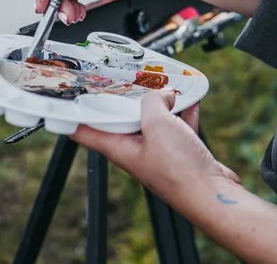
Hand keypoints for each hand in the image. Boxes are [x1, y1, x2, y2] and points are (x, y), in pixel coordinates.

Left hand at [71, 89, 240, 207]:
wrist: (212, 195)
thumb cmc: (180, 172)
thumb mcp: (158, 124)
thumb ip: (153, 102)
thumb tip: (161, 94)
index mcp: (119, 148)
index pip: (84, 131)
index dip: (72, 114)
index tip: (64, 97)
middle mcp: (135, 151)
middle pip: (122, 120)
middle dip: (126, 98)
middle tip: (128, 79)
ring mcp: (157, 152)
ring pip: (151, 121)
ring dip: (159, 103)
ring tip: (167, 88)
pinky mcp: (178, 153)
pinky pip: (176, 126)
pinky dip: (182, 113)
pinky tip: (190, 102)